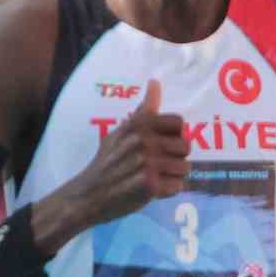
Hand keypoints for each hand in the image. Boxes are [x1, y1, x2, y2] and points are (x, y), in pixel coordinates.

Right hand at [65, 80, 190, 228]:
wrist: (90, 193)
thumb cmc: (107, 161)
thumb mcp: (121, 131)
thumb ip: (143, 111)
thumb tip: (155, 83)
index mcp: (140, 125)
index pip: (179, 122)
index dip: (174, 135)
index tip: (162, 144)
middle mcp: (145, 141)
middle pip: (185, 146)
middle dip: (176, 157)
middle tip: (159, 164)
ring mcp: (148, 164)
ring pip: (185, 167)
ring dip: (174, 175)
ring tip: (158, 177)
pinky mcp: (151, 186)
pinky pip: (178, 185)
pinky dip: (169, 190)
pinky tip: (155, 189)